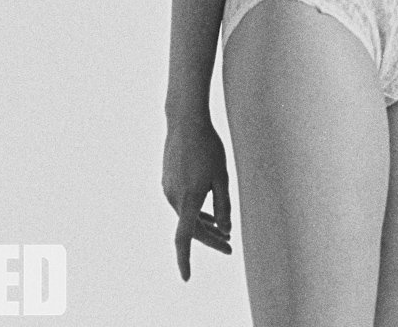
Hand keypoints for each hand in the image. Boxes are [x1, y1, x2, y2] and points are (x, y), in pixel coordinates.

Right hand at [162, 115, 232, 280]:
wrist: (185, 120)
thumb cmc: (208, 146)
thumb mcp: (222, 176)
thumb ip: (223, 205)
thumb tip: (225, 228)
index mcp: (187, 199)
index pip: (184, 238)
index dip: (185, 260)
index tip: (186, 278)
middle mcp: (173, 197)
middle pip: (191, 228)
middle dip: (211, 238)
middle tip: (230, 246)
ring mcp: (168, 189)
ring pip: (186, 215)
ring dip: (203, 224)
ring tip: (223, 230)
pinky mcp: (167, 180)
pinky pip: (181, 203)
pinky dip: (195, 211)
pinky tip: (207, 209)